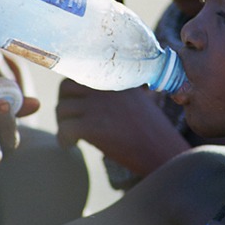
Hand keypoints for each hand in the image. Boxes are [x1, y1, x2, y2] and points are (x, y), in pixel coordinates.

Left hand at [56, 79, 189, 175]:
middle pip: (66, 88)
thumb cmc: (153, 132)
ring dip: (62, 123)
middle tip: (70, 120)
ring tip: (72, 136)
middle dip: (64, 104)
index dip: (74, 89)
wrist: (163, 151)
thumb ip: (117, 94)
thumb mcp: (139, 101)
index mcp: (117, 78)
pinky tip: (71, 145)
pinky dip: (63, 139)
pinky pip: (65, 129)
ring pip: (62, 109)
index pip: (82, 72)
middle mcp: (106, 88)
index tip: (76, 103)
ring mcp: (98, 106)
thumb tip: (95, 99)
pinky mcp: (92, 127)